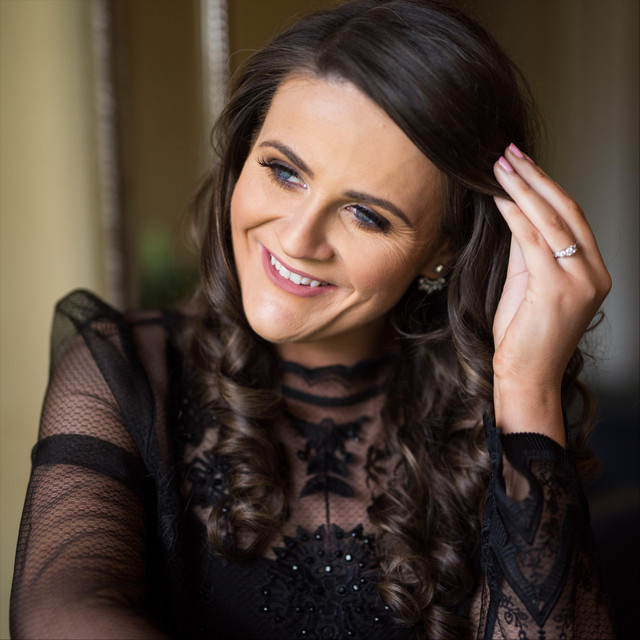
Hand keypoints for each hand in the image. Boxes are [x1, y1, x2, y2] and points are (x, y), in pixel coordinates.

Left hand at [491, 144, 610, 440]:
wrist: (526, 376)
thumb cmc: (524, 336)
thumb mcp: (528, 285)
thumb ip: (528, 251)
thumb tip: (515, 213)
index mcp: (591, 271)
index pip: (571, 218)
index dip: (546, 187)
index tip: (522, 164)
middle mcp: (593, 272)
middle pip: (567, 210)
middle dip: (536, 177)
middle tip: (509, 151)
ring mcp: (581, 280)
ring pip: (552, 220)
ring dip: (523, 187)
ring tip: (500, 164)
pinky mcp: (559, 288)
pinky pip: (534, 240)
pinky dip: (515, 213)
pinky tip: (499, 195)